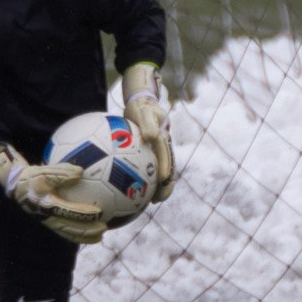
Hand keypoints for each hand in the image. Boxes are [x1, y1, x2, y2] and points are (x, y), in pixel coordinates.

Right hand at [0, 143, 106, 242]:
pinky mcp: (50, 223)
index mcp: (47, 205)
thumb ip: (62, 173)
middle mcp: (48, 218)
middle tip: (104, 228)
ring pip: (69, 234)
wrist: (18, 187)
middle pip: (71, 229)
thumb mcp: (44, 172)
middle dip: (88, 231)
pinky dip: (78, 234)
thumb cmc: (33, 177)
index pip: (69, 212)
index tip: (99, 211)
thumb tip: (81, 173)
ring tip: (100, 236)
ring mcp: (49, 222)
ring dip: (85, 237)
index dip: (84, 213)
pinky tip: (91, 232)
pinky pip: (66, 232)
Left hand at [122, 63, 176, 202]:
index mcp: (163, 139)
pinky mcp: (148, 153)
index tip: (162, 181)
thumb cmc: (141, 105)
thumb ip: (148, 123)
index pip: (167, 157)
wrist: (141, 101)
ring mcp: (156, 151)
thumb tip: (150, 138)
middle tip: (158, 199)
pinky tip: (134, 190)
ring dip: (157, 186)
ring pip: (159, 171)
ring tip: (150, 201)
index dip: (166, 170)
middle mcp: (162, 147)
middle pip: (167, 169)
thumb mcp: (144, 111)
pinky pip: (148, 168)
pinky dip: (145, 179)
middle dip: (165, 185)